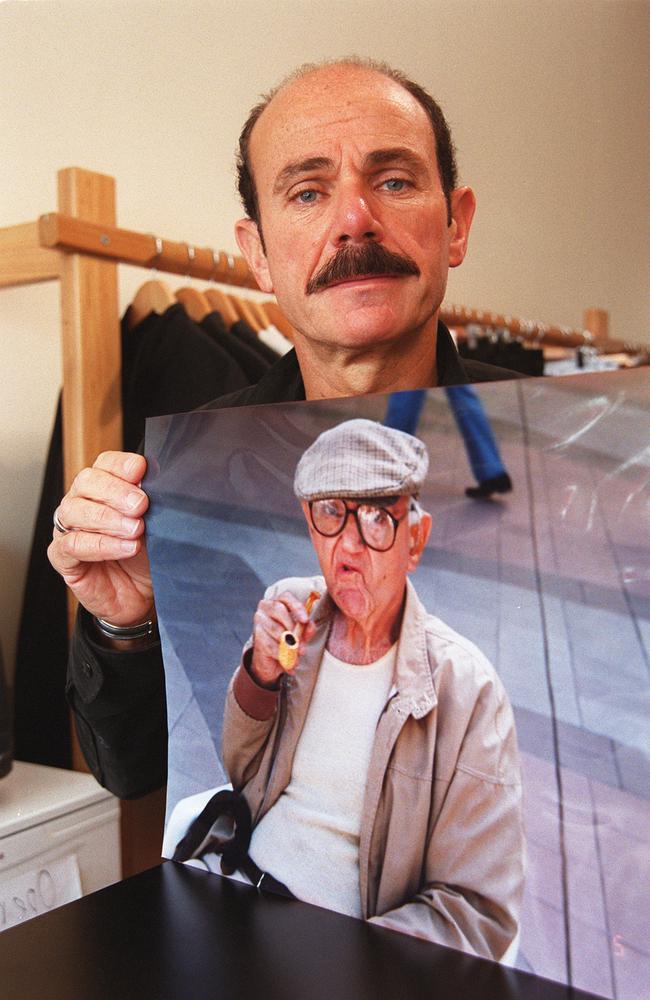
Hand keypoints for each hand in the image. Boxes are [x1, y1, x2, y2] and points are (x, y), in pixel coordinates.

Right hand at [47, 451, 152, 626]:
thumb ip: (153, 503)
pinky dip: (101, 545)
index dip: (121, 464)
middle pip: (87, 482)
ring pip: (75, 511)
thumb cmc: (145, 557)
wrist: (141, 596)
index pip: (105, 464)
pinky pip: (72, 545)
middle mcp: (82, 503)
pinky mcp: (63, 557)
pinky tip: (125, 548)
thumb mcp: (156, 526)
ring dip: (108, 519)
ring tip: (136, 530)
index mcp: (103, 488)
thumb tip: (159, 483)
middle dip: (116, 491)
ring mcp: (69, 529)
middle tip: (141, 505)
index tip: (140, 470)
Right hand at [250, 591, 316, 686]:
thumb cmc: (287, 637)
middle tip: (302, 641)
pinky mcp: (257, 637)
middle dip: (293, 626)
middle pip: (279, 610)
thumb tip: (309, 626)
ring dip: (290, 643)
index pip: (286, 597)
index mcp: (278, 601)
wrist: (271, 658)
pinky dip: (283, 654)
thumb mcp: (301, 632)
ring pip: (276, 629)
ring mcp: (259, 622)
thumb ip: (306, 627)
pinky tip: (289, 661)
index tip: (305, 620)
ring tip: (298, 653)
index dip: (297, 607)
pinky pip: (272, 644)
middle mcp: (266, 607)